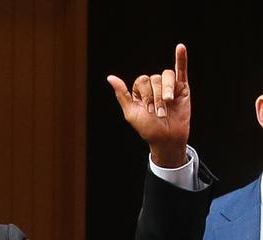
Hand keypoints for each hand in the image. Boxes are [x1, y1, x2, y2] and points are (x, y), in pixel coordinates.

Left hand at [109, 43, 189, 166]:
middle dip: (155, 96)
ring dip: (166, 90)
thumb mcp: (131, 112)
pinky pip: (182, 70)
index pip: (141, 81)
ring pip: (167, 76)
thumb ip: (122, 94)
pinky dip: (181, 58)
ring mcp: (169, 86)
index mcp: (140, 91)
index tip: (147, 110)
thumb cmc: (148, 128)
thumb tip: (110, 77)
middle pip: (154, 79)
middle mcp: (154, 86)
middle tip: (158, 112)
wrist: (167, 138)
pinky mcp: (182, 88)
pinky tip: (180, 47)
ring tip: (168, 103)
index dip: (144, 95)